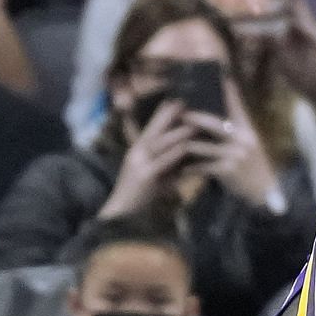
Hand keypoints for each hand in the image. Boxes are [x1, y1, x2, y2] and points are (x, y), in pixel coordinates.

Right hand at [98, 98, 194, 218]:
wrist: (122, 215)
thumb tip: (184, 152)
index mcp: (136, 150)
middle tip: (185, 102)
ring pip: (159, 143)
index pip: (150, 128)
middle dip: (169, 115)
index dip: (162, 114)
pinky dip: (175, 153)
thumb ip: (166, 163)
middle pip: (154, 130)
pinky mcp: (144, 177)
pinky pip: (162, 162)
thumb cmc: (138, 195)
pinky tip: (186, 147)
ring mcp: (139, 164)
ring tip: (193, 123)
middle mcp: (136, 153)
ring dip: (177, 132)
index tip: (176, 101)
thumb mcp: (153, 174)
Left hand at [183, 86, 277, 206]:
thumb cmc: (252, 164)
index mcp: (247, 129)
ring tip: (172, 141)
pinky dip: (190, 167)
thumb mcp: (250, 143)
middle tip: (179, 113)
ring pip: (203, 146)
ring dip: (186, 144)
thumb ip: (235, 127)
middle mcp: (243, 140)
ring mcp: (235, 155)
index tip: (212, 79)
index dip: (224, 91)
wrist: (264, 191)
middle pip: (213, 123)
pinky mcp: (228, 171)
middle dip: (194, 118)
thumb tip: (219, 110)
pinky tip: (180, 167)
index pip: (235, 105)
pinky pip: (202, 166)